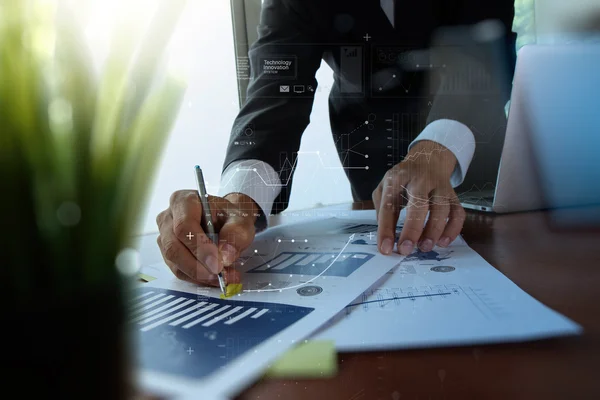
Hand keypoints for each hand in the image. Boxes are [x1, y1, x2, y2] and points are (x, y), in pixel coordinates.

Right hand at [156, 191, 258, 285]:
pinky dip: (197, 278)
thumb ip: (235, 233)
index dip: (200, 247)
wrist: (225, 220)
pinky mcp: (168, 252)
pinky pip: (178, 270)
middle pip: (174, 246)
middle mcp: (168, 217)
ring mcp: (165, 236)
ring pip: (174, 261)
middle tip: (221, 276)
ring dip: (199, 275)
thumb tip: (225, 256)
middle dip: (198, 266)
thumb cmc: (229, 216)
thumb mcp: (240, 219)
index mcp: (184, 201)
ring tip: (224, 278)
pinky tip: (214, 278)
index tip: (218, 263)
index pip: (184, 226)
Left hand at [372, 140, 465, 255]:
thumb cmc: (402, 179)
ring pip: (442, 209)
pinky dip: (453, 230)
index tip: (385, 248)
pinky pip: (458, 213)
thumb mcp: (384, 187)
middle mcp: (420, 181)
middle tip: (406, 250)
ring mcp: (439, 187)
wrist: (427, 159)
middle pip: (419, 205)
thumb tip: (386, 238)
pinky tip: (443, 242)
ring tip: (424, 247)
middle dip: (412, 230)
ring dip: (433, 231)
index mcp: (397, 179)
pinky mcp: (453, 195)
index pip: (389, 206)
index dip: (386, 229)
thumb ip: (381, 210)